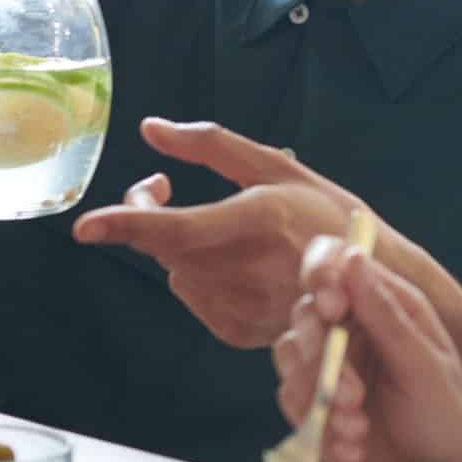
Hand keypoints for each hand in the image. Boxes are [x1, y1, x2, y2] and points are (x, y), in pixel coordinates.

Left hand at [73, 119, 357, 347]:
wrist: (376, 285)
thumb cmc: (329, 215)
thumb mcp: (278, 169)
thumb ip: (211, 146)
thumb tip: (151, 128)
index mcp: (261, 219)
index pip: (179, 229)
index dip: (128, 225)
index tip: (85, 227)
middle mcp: (252, 270)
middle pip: (165, 249)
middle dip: (148, 216)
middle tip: (161, 189)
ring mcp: (248, 308)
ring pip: (176, 275)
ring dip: (179, 250)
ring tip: (220, 233)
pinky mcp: (243, 333)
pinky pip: (195, 300)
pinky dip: (201, 278)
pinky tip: (237, 267)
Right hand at [271, 237, 461, 461]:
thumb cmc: (445, 418)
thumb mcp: (424, 364)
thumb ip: (386, 314)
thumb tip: (352, 257)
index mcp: (384, 305)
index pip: (335, 265)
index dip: (322, 275)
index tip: (332, 307)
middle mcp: (351, 330)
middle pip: (305, 314)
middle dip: (321, 356)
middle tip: (352, 396)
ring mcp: (328, 367)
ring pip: (289, 356)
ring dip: (320, 396)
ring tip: (358, 429)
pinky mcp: (312, 404)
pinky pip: (291, 400)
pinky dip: (318, 427)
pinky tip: (351, 449)